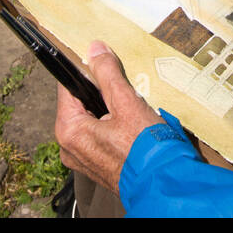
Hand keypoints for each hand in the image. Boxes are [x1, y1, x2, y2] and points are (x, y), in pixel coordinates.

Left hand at [54, 41, 164, 195]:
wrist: (163, 184)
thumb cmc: (145, 148)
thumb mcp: (126, 102)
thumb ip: (107, 73)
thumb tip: (95, 48)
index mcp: (69, 130)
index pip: (68, 85)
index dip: (86, 70)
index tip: (103, 61)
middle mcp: (69, 147)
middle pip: (80, 102)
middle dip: (102, 91)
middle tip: (125, 89)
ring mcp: (82, 159)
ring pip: (91, 118)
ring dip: (110, 108)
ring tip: (131, 107)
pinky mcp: (96, 166)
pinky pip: (98, 135)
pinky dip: (113, 125)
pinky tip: (131, 124)